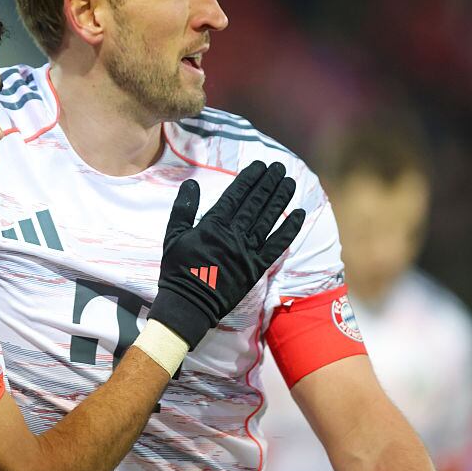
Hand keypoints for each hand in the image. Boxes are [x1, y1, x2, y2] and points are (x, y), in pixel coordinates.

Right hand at [148, 161, 305, 348]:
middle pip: (255, 204)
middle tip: (279, 167)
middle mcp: (233, 235)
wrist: (188, 304)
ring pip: (268, 220)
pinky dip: (288, 230)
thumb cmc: (178, 269)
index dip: (249, 179)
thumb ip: (184, 208)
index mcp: (212, 226)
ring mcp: (247, 251)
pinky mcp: (256, 268)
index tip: (260, 166)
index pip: (236, 196)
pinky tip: (298, 214)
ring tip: (289, 182)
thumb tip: (191, 183)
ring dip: (280, 199)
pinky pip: (276, 246)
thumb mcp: (173, 235)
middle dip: (268, 183)